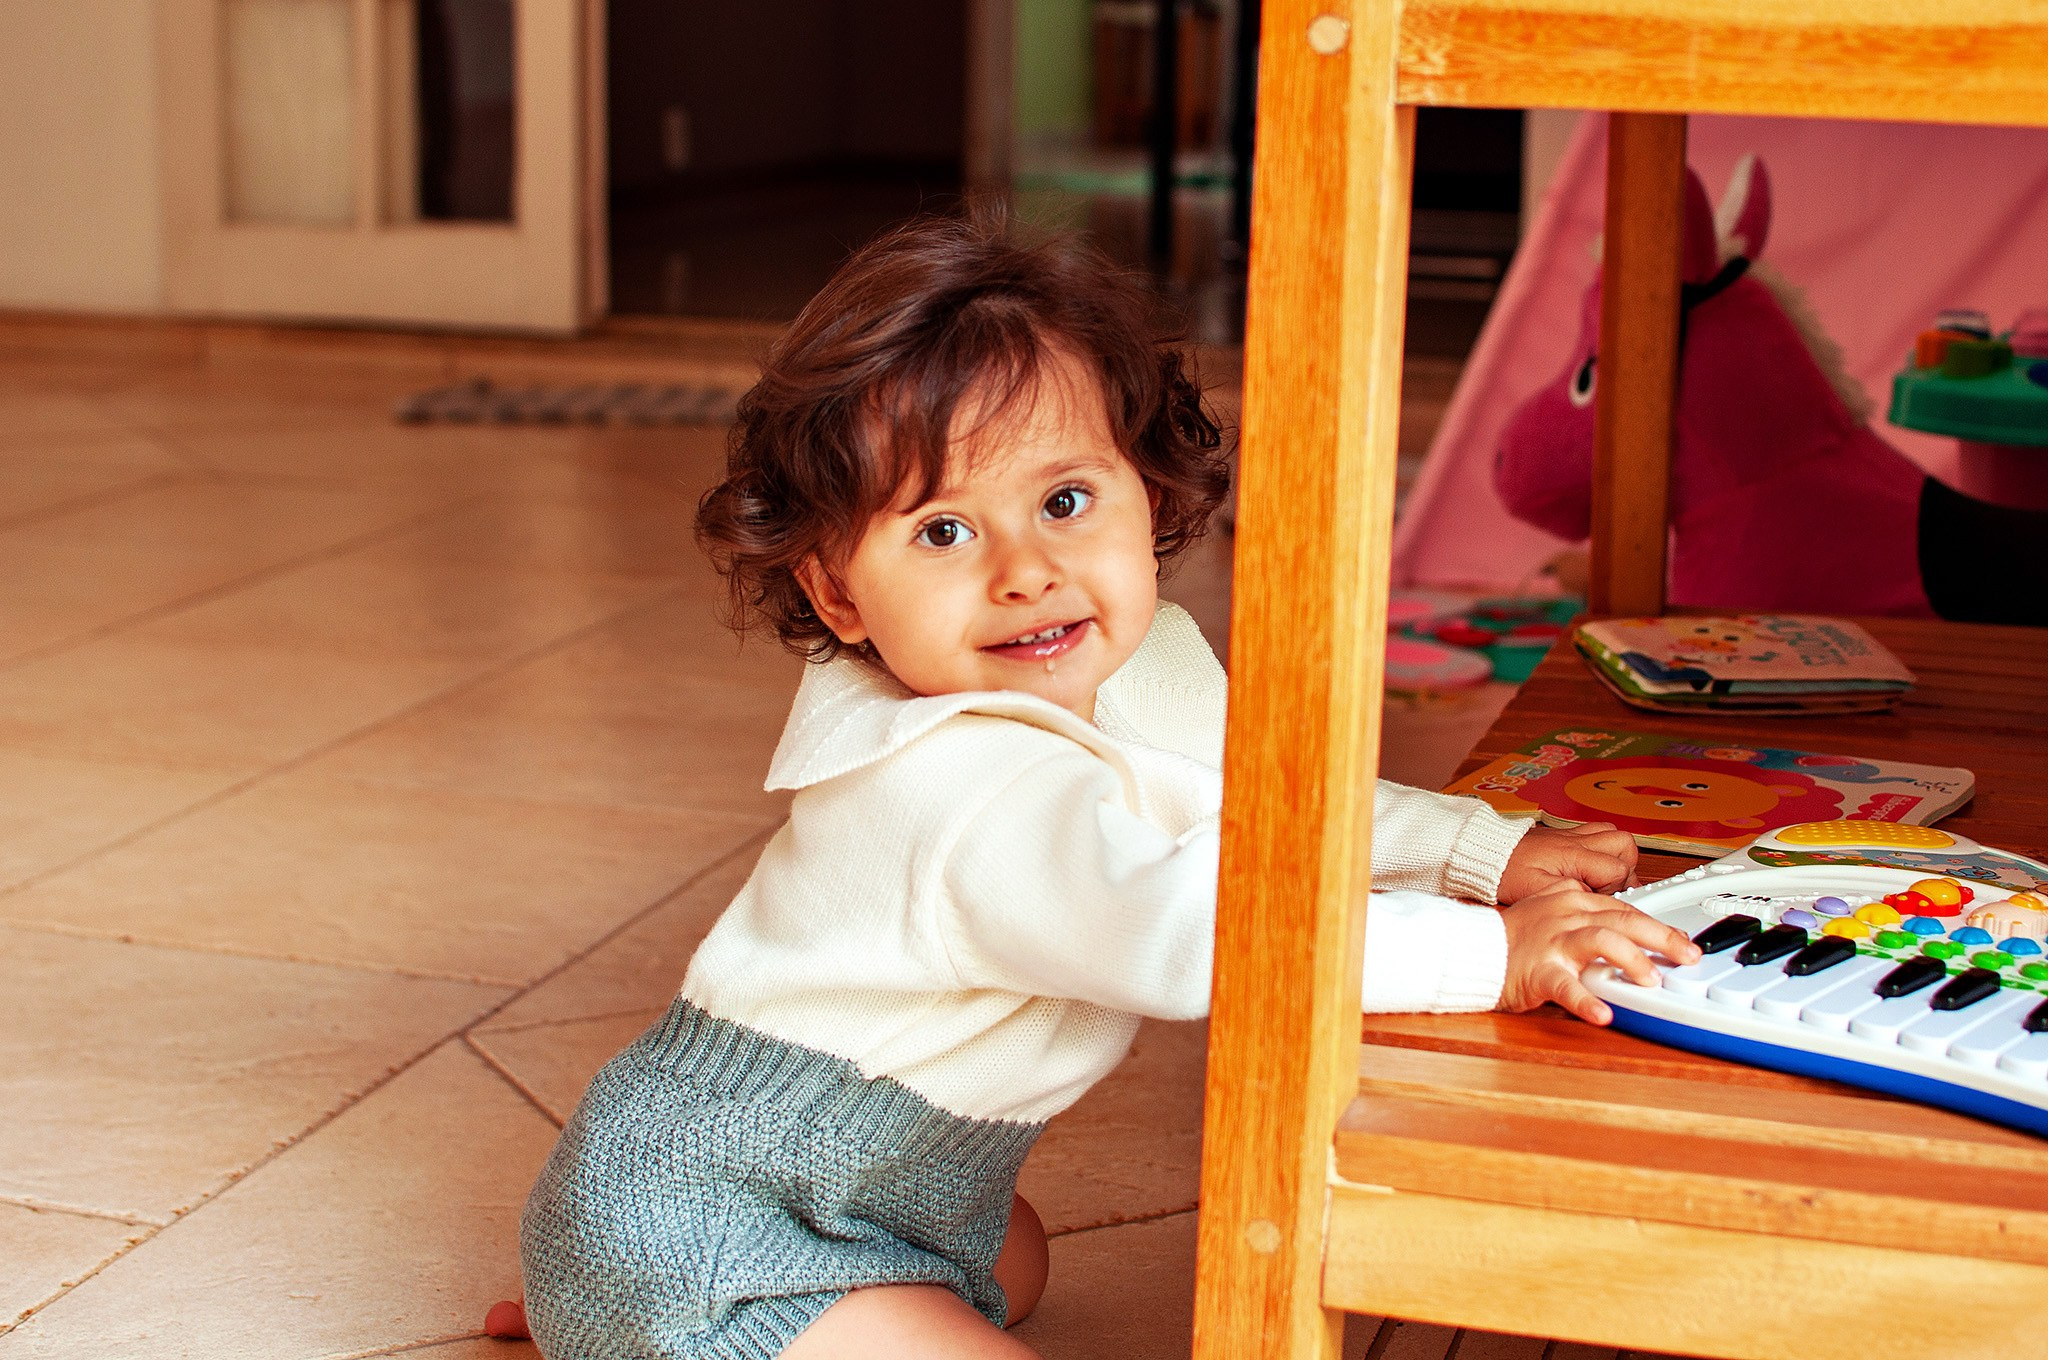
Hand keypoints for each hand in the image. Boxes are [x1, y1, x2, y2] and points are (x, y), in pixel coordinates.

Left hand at [1496, 821, 1638, 902]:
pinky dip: (1603, 848)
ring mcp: (1574, 835)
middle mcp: (1577, 840)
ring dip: (1616, 856)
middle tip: (1608, 888)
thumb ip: (1565, 892)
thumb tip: (1590, 897)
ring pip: (1615, 835)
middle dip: (1625, 868)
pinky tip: (1589, 866)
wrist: (1485, 851)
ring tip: (1601, 878)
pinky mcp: (1567, 834)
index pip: (1617, 869)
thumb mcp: (1531, 890)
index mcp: (1572, 855)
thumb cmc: (1504, 871)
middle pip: (1625, 845)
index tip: (1597, 899)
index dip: (1614, 888)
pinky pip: (1599, 832)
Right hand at [1498, 884, 1699, 1024]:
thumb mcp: (1550, 908)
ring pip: (1601, 941)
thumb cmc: (1512, 936)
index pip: (1626, 909)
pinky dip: (1586, 1002)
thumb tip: (1620, 922)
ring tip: (1651, 981)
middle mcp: (1566, 916)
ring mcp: (1552, 942)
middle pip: (1624, 920)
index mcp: (1572, 900)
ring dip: (1632, 960)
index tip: (1684, 942)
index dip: (1659, 926)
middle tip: (1688, 956)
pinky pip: (1565, 987)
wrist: (1472, 948)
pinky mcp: (1538, 971)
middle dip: (1663, 938)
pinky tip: (1603, 1015)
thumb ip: (1583, 911)